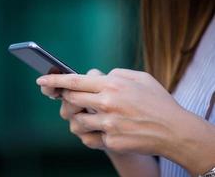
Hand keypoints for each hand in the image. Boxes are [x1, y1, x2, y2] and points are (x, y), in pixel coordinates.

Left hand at [36, 68, 214, 174]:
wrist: (174, 131)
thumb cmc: (157, 101)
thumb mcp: (140, 78)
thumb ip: (115, 73)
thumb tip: (95, 76)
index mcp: (112, 85)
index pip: (74, 81)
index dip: (54, 80)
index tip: (41, 79)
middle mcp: (107, 104)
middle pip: (70, 100)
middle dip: (66, 98)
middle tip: (70, 98)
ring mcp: (108, 125)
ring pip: (76, 121)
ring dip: (79, 117)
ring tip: (92, 115)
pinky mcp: (111, 141)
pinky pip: (88, 137)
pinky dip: (91, 132)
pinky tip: (102, 129)